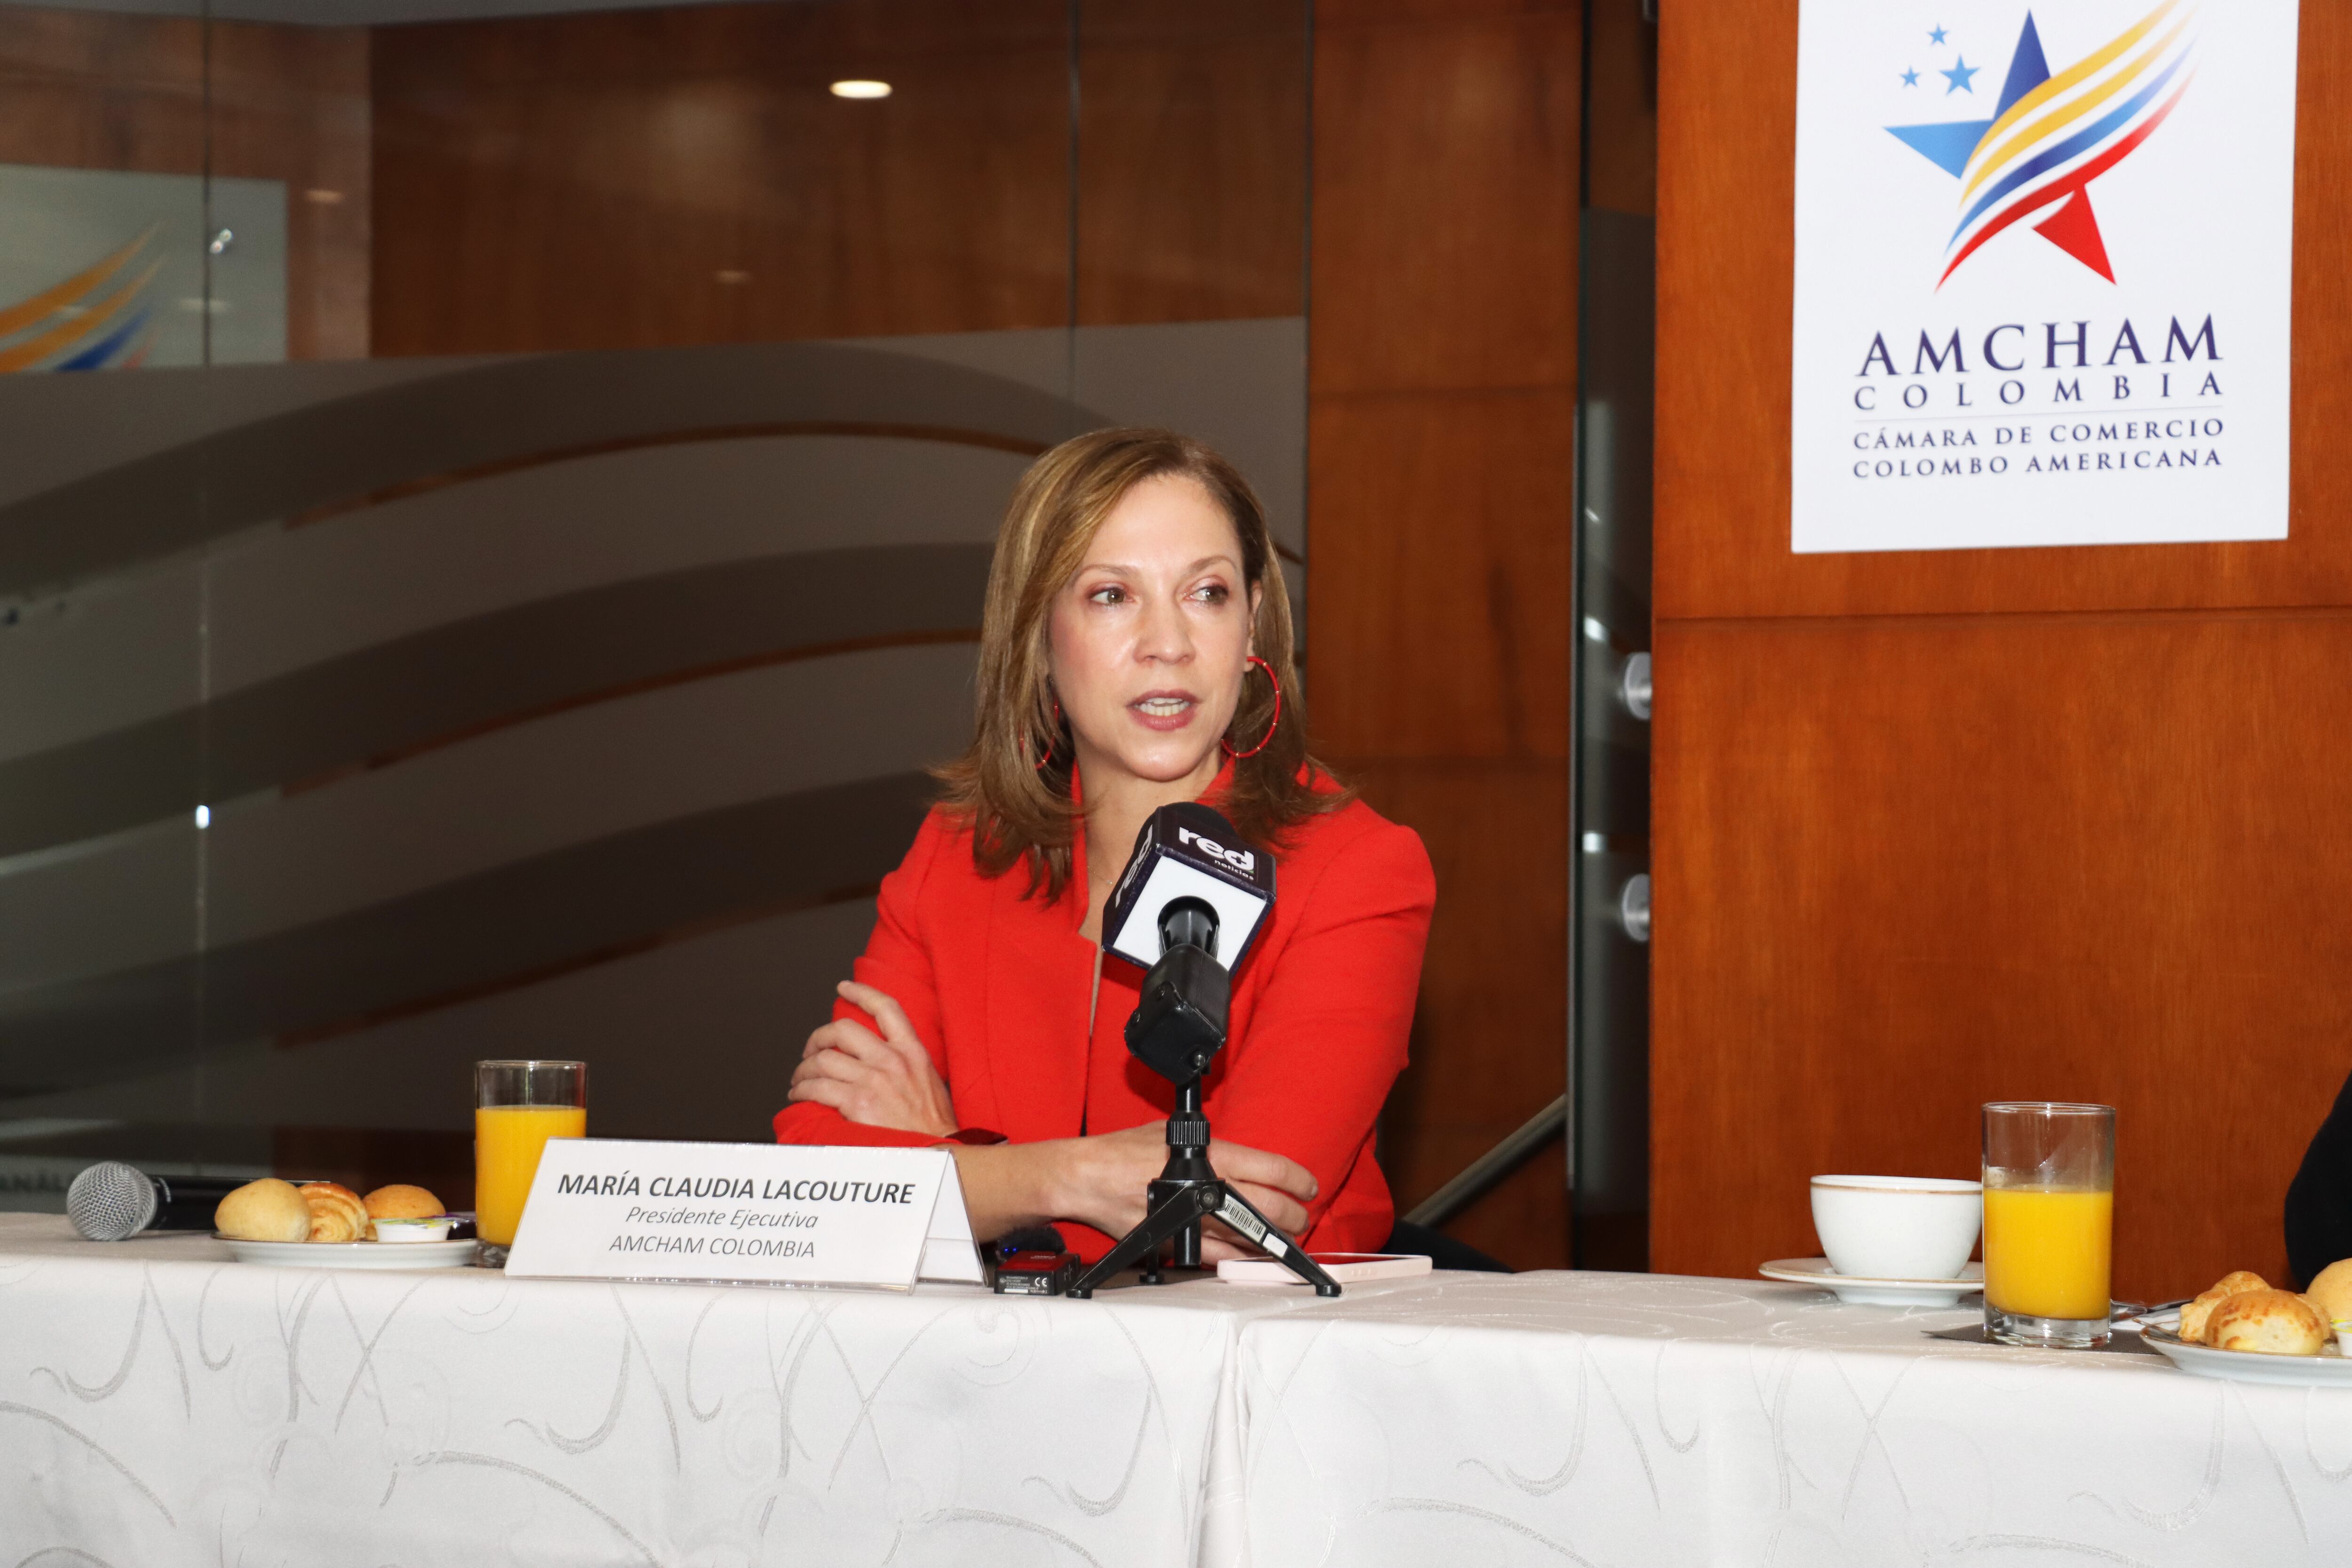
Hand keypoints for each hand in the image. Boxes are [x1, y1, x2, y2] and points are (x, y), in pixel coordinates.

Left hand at [788, 981, 956, 1137]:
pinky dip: (801, 1090)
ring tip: (799, 1079)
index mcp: (912, 1051)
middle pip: (843, 1029)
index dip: (861, 992)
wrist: (938, 1152)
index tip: (844, 988)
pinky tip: (799, 1095)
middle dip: (819, 1037)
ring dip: (804, 1069)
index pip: (886, 1008)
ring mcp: (874, 1080)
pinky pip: (817, 1088)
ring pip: (824, 1059)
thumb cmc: (932, 1124)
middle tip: (811, 1050)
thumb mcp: (928, 1080)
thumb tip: (876, 1058)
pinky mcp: (857, 1103)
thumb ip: (905, 1063)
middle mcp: (892, 1060)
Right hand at [1051, 1123, 1318, 1263]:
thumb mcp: (1174, 1133)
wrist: (1087, 1177)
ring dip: (1273, 1242)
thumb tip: (1239, 1159)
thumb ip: (1210, 1147)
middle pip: (1270, 1208)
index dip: (1298, 1180)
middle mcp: (1208, 1189)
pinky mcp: (1177, 1243)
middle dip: (1294, 1216)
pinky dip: (1242, 1260)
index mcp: (1212, 1156)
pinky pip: (1219, 1259)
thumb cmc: (1125, 1150)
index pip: (1271, 1169)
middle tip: (1301, 1218)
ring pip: (1249, 1237)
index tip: (1308, 1186)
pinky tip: (1253, 1258)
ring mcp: (1194, 1220)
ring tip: (1285, 1240)